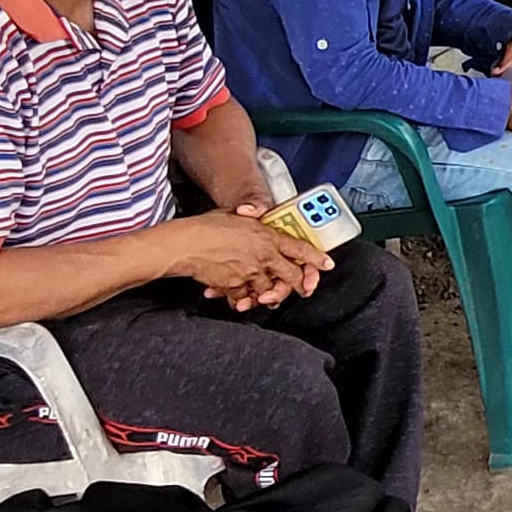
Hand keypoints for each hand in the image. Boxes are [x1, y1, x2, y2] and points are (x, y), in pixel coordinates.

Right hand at [165, 209, 326, 309]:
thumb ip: (249, 217)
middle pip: (291, 276)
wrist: (184, 243)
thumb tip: (253, 212)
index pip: (300, 248)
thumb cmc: (206, 226)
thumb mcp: (234, 214)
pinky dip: (244, 299)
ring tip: (267, 295)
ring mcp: (251, 273)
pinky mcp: (236, 286)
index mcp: (266, 236)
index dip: (316, 258)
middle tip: (304, 288)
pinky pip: (246, 298)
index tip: (327, 264)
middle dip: (299, 284)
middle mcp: (264, 256)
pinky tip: (241, 297)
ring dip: (269, 294)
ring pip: (270, 290)